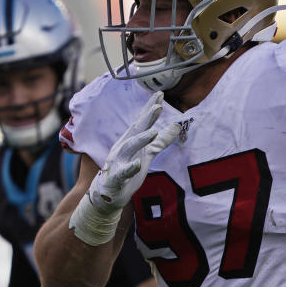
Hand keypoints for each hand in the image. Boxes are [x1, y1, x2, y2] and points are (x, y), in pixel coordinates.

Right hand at [90, 91, 179, 212]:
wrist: (108, 192)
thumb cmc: (127, 169)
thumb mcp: (147, 154)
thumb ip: (161, 141)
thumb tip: (177, 126)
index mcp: (131, 140)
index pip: (142, 122)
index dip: (150, 108)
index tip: (160, 94)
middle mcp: (124, 147)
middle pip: (136, 130)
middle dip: (146, 118)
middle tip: (158, 106)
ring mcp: (119, 161)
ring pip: (129, 148)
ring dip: (141, 139)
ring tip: (153, 132)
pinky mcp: (116, 177)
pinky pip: (123, 172)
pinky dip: (130, 168)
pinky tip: (137, 164)